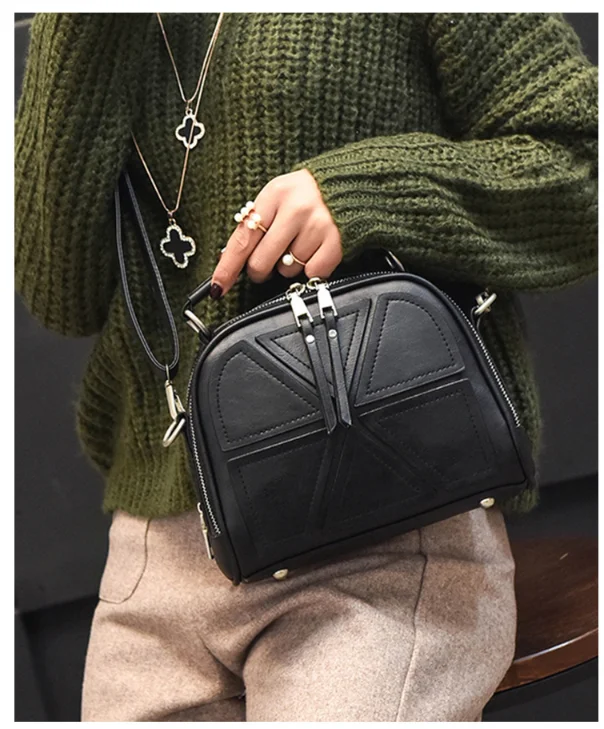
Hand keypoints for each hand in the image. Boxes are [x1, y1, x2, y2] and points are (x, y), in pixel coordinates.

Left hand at [209, 169, 342, 298]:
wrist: (350, 185)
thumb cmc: (307, 195)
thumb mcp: (277, 197)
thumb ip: (255, 224)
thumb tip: (229, 260)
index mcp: (274, 194)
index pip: (243, 238)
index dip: (228, 267)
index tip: (218, 287)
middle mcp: (295, 209)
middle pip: (261, 262)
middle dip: (260, 269)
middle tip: (270, 259)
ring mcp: (317, 227)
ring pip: (287, 270)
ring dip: (289, 265)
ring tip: (301, 242)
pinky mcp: (335, 243)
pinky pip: (311, 273)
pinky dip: (311, 268)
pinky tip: (316, 249)